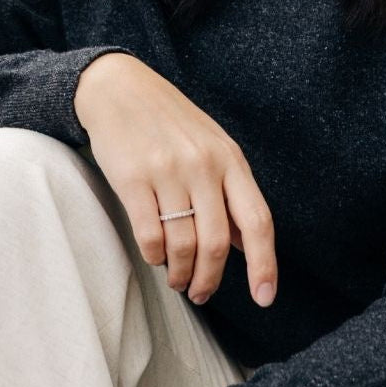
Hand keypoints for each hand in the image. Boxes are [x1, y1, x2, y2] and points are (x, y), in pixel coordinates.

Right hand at [73, 51, 277, 308]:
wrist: (120, 89)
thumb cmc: (170, 122)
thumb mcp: (212, 146)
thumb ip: (231, 190)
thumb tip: (246, 242)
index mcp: (230, 159)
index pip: (258, 220)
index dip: (265, 264)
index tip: (265, 297)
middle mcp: (204, 165)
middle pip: (217, 242)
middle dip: (211, 279)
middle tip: (201, 293)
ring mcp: (168, 171)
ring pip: (183, 245)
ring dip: (181, 273)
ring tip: (177, 279)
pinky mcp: (133, 179)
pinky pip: (150, 236)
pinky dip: (155, 256)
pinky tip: (155, 255)